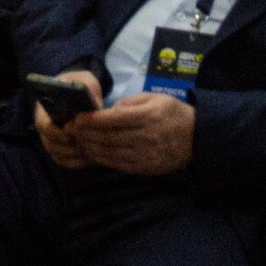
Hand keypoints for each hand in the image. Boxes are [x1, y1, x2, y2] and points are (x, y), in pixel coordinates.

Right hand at [34, 69, 102, 168]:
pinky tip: (90, 159)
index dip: (54, 133)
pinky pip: (63, 159)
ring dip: (72, 156)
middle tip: (84, 148)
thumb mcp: (85, 80)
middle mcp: (44, 124)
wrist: (78, 89)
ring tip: (90, 155)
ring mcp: (51, 136)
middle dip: (66, 148)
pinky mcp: (60, 146)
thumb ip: (88, 89)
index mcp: (44, 106)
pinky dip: (75, 161)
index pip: (42, 124)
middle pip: (48, 143)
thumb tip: (93, 107)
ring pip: (56, 153)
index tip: (69, 136)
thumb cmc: (80, 83)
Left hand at [68, 92, 195, 174]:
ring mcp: (145, 154)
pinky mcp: (145, 168)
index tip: (76, 118)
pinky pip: (118, 165)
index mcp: (148, 116)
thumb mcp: (155, 98)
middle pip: (108, 137)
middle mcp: (146, 136)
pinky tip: (93, 153)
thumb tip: (108, 111)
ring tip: (77, 141)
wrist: (196, 138)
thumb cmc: (172, 113)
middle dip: (85, 134)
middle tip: (70, 130)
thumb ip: (130, 102)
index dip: (92, 120)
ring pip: (110, 153)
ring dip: (90, 147)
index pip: (113, 119)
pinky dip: (102, 159)